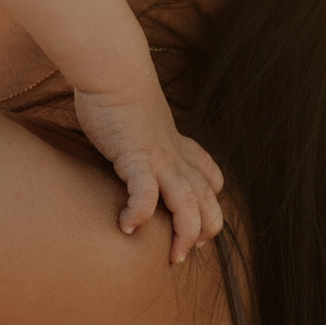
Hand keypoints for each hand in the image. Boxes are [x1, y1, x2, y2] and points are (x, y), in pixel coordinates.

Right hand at [69, 84, 227, 260]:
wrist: (114, 68)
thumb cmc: (119, 91)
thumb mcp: (140, 119)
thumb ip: (141, 136)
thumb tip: (127, 141)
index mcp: (179, 147)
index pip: (211, 179)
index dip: (210, 204)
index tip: (196, 225)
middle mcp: (176, 157)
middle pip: (209, 201)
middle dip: (205, 232)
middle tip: (186, 251)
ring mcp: (160, 159)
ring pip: (189, 205)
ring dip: (185, 236)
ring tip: (173, 256)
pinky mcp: (136, 157)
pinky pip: (146, 195)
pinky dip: (139, 214)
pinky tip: (127, 226)